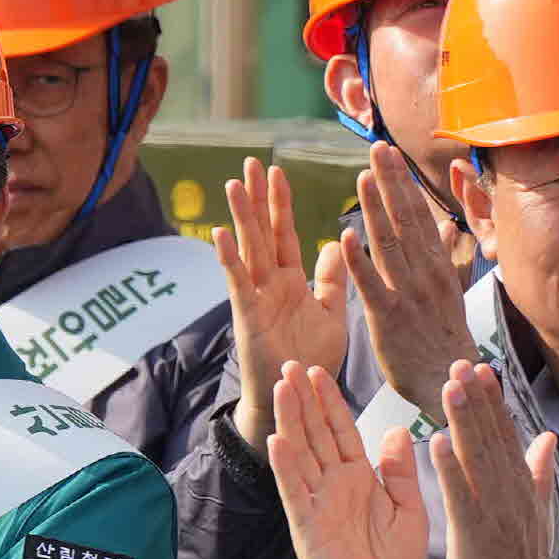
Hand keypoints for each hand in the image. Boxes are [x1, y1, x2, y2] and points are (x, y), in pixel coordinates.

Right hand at [215, 159, 347, 454]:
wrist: (297, 397)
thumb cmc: (312, 359)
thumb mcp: (331, 313)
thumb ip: (331, 280)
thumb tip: (338, 244)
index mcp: (291, 280)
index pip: (285, 233)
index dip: (281, 203)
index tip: (277, 170)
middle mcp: (270, 284)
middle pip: (262, 232)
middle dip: (257, 198)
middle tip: (250, 162)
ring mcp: (257, 298)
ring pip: (248, 250)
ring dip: (240, 217)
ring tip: (233, 184)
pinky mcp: (249, 317)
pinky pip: (239, 283)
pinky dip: (229, 259)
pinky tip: (220, 233)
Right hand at [265, 359, 426, 558]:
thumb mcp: (409, 511)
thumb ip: (400, 472)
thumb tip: (397, 431)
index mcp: (360, 478)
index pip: (342, 430)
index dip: (330, 401)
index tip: (320, 369)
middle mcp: (334, 484)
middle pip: (316, 433)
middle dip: (304, 398)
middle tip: (291, 362)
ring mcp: (317, 503)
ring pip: (301, 453)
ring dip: (291, 420)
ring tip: (282, 386)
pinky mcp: (307, 526)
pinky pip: (295, 491)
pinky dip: (286, 466)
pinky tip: (277, 440)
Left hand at [349, 148, 476, 424]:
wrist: (453, 385)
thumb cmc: (445, 339)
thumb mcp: (449, 292)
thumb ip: (443, 257)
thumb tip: (448, 224)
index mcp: (437, 267)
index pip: (417, 216)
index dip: (402, 183)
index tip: (389, 152)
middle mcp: (425, 275)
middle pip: (405, 220)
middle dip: (390, 182)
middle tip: (376, 147)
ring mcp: (407, 295)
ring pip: (389, 244)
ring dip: (375, 209)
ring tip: (363, 176)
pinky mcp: (388, 320)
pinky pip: (371, 285)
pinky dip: (359, 260)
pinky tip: (345, 234)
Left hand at [430, 360, 558, 558]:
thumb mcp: (538, 511)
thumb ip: (539, 472)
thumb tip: (547, 437)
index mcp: (521, 484)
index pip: (505, 433)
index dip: (492, 401)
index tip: (481, 369)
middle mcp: (510, 489)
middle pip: (491, 436)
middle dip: (476, 399)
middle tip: (461, 362)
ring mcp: (493, 508)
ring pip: (477, 457)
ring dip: (463, 421)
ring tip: (450, 387)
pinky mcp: (474, 530)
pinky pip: (459, 493)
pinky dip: (449, 467)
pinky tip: (435, 441)